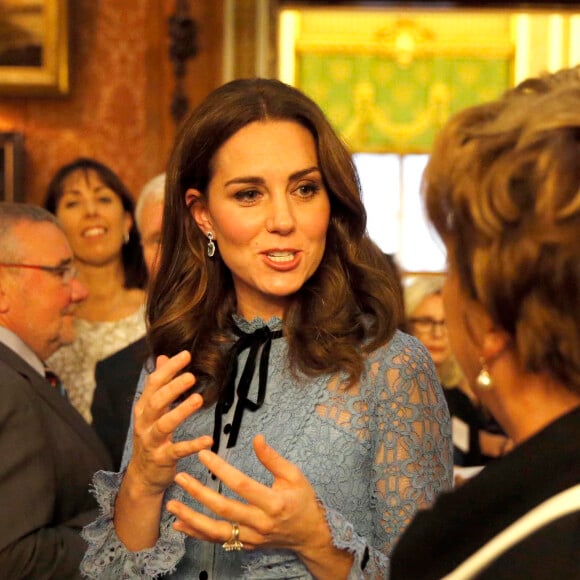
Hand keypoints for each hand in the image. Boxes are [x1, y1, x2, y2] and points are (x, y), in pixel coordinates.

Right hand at [128, 350, 212, 496]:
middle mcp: (145, 423)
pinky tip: (208, 440)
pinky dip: (192, 445)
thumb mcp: (151, 410)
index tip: (186, 355)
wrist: (142, 476)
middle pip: (156, 401)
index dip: (169, 369)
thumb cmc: (151, 437)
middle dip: (172, 388)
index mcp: (144, 408)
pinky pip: (177, 451)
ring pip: (164, 424)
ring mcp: (152, 441)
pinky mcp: (162, 459)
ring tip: (198, 400)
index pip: (154, 383)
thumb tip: (162, 357)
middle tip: (191, 376)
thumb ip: (158, 384)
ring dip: (180, 412)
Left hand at [167, 434, 331, 554]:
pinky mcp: (245, 545)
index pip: (241, 485)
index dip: (221, 469)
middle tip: (180, 476)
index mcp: (274, 502)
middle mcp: (260, 523)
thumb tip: (257, 438)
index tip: (204, 455)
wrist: (309, 534)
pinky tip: (180, 525)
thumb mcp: (295, 475)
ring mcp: (251, 538)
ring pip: (216, 531)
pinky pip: (218, 541)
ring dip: (192, 518)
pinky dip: (197, 534)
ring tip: (172, 505)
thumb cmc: (303, 500)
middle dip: (199, 493)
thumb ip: (273, 459)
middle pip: (224, 509)